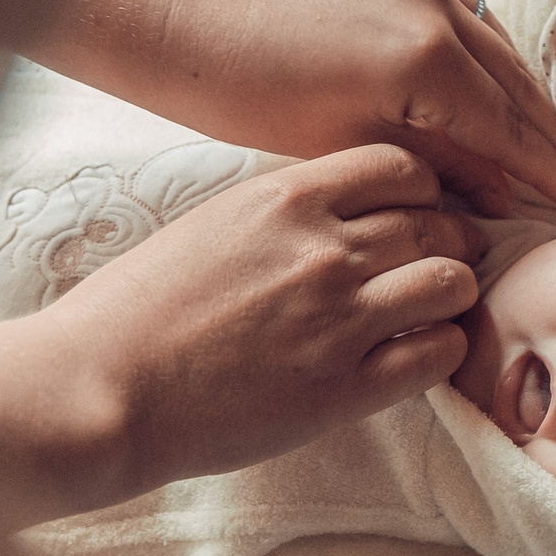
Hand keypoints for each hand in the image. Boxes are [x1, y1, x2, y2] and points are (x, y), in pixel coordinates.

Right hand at [0, 145, 486, 520]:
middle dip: (454, 238)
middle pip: (438, 223)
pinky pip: (439, 354)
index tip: (420, 209)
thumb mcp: (214, 224)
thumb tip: (346, 207)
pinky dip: (446, 348)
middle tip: (448, 257)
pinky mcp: (346, 389)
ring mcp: (340, 320)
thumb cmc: (139, 309)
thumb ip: (286, 210)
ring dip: (455, 292)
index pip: (404, 166)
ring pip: (453, 282)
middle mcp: (324, 250)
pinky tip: (423, 352)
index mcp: (287, 198)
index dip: (425, 188)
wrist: (100, 388)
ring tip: (438, 307)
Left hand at [30, 0, 555, 214]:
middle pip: (514, 82)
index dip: (544, 168)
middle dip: (546, 133)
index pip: (507, 126)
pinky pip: (465, 10)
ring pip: (496, 42)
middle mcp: (434, 8)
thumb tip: (498, 192)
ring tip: (540, 135)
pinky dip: (486, 51)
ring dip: (522, 90)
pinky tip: (490, 80)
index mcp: (424, 62)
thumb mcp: (350, 145)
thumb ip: (438, 163)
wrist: (185, 19)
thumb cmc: (248, 98)